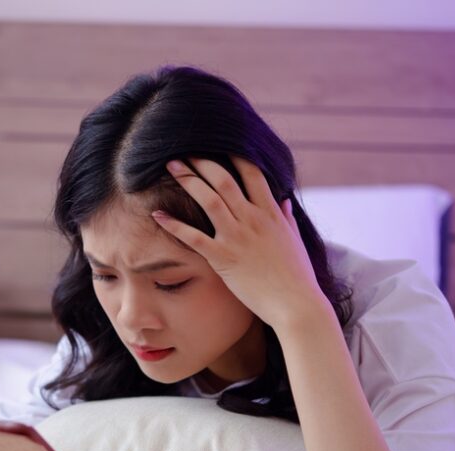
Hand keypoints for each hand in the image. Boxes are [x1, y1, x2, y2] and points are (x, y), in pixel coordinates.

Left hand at [153, 157, 328, 329]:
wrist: (296, 304)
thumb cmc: (297, 276)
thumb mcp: (294, 240)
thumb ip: (286, 218)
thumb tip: (284, 200)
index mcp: (270, 213)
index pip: (252, 173)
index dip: (235, 154)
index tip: (219, 142)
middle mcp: (253, 219)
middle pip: (224, 180)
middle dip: (203, 162)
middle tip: (183, 150)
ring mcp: (237, 237)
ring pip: (209, 200)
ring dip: (188, 180)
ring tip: (171, 166)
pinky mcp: (224, 258)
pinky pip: (194, 237)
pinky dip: (174, 224)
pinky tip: (157, 214)